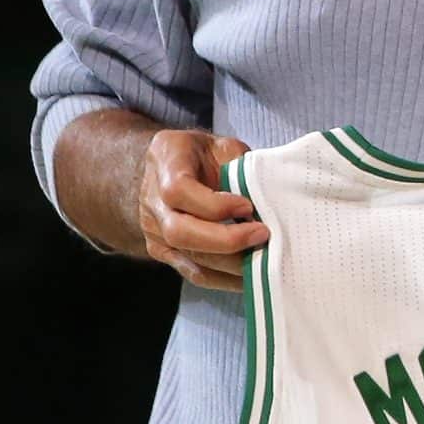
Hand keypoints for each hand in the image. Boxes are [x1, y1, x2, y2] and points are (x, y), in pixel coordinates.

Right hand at [139, 129, 261, 291]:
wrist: (173, 166)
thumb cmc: (205, 154)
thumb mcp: (225, 145)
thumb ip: (242, 167)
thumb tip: (271, 198)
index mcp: (166, 160)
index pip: (178, 191)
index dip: (214, 205)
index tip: (247, 207)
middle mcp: (152, 199)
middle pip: (179, 232)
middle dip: (226, 240)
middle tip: (263, 235)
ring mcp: (154, 229)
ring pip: (188, 258)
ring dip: (231, 264)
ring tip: (265, 259)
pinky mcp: (165, 252)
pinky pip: (194, 273)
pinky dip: (225, 278)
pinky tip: (252, 275)